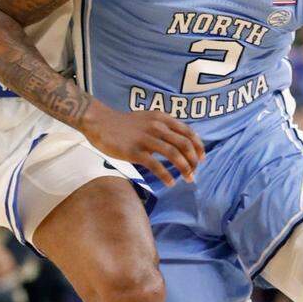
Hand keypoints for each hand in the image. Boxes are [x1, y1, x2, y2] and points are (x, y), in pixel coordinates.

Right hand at [82, 103, 204, 186]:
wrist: (100, 122)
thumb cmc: (125, 124)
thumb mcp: (149, 118)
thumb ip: (164, 127)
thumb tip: (180, 142)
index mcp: (162, 118)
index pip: (188, 132)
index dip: (198, 147)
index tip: (202, 158)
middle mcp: (157, 127)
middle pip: (184, 145)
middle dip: (194, 160)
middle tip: (195, 171)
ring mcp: (146, 139)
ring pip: (174, 155)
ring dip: (185, 169)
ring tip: (189, 179)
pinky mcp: (135, 151)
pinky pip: (156, 165)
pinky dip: (166, 175)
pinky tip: (170, 183)